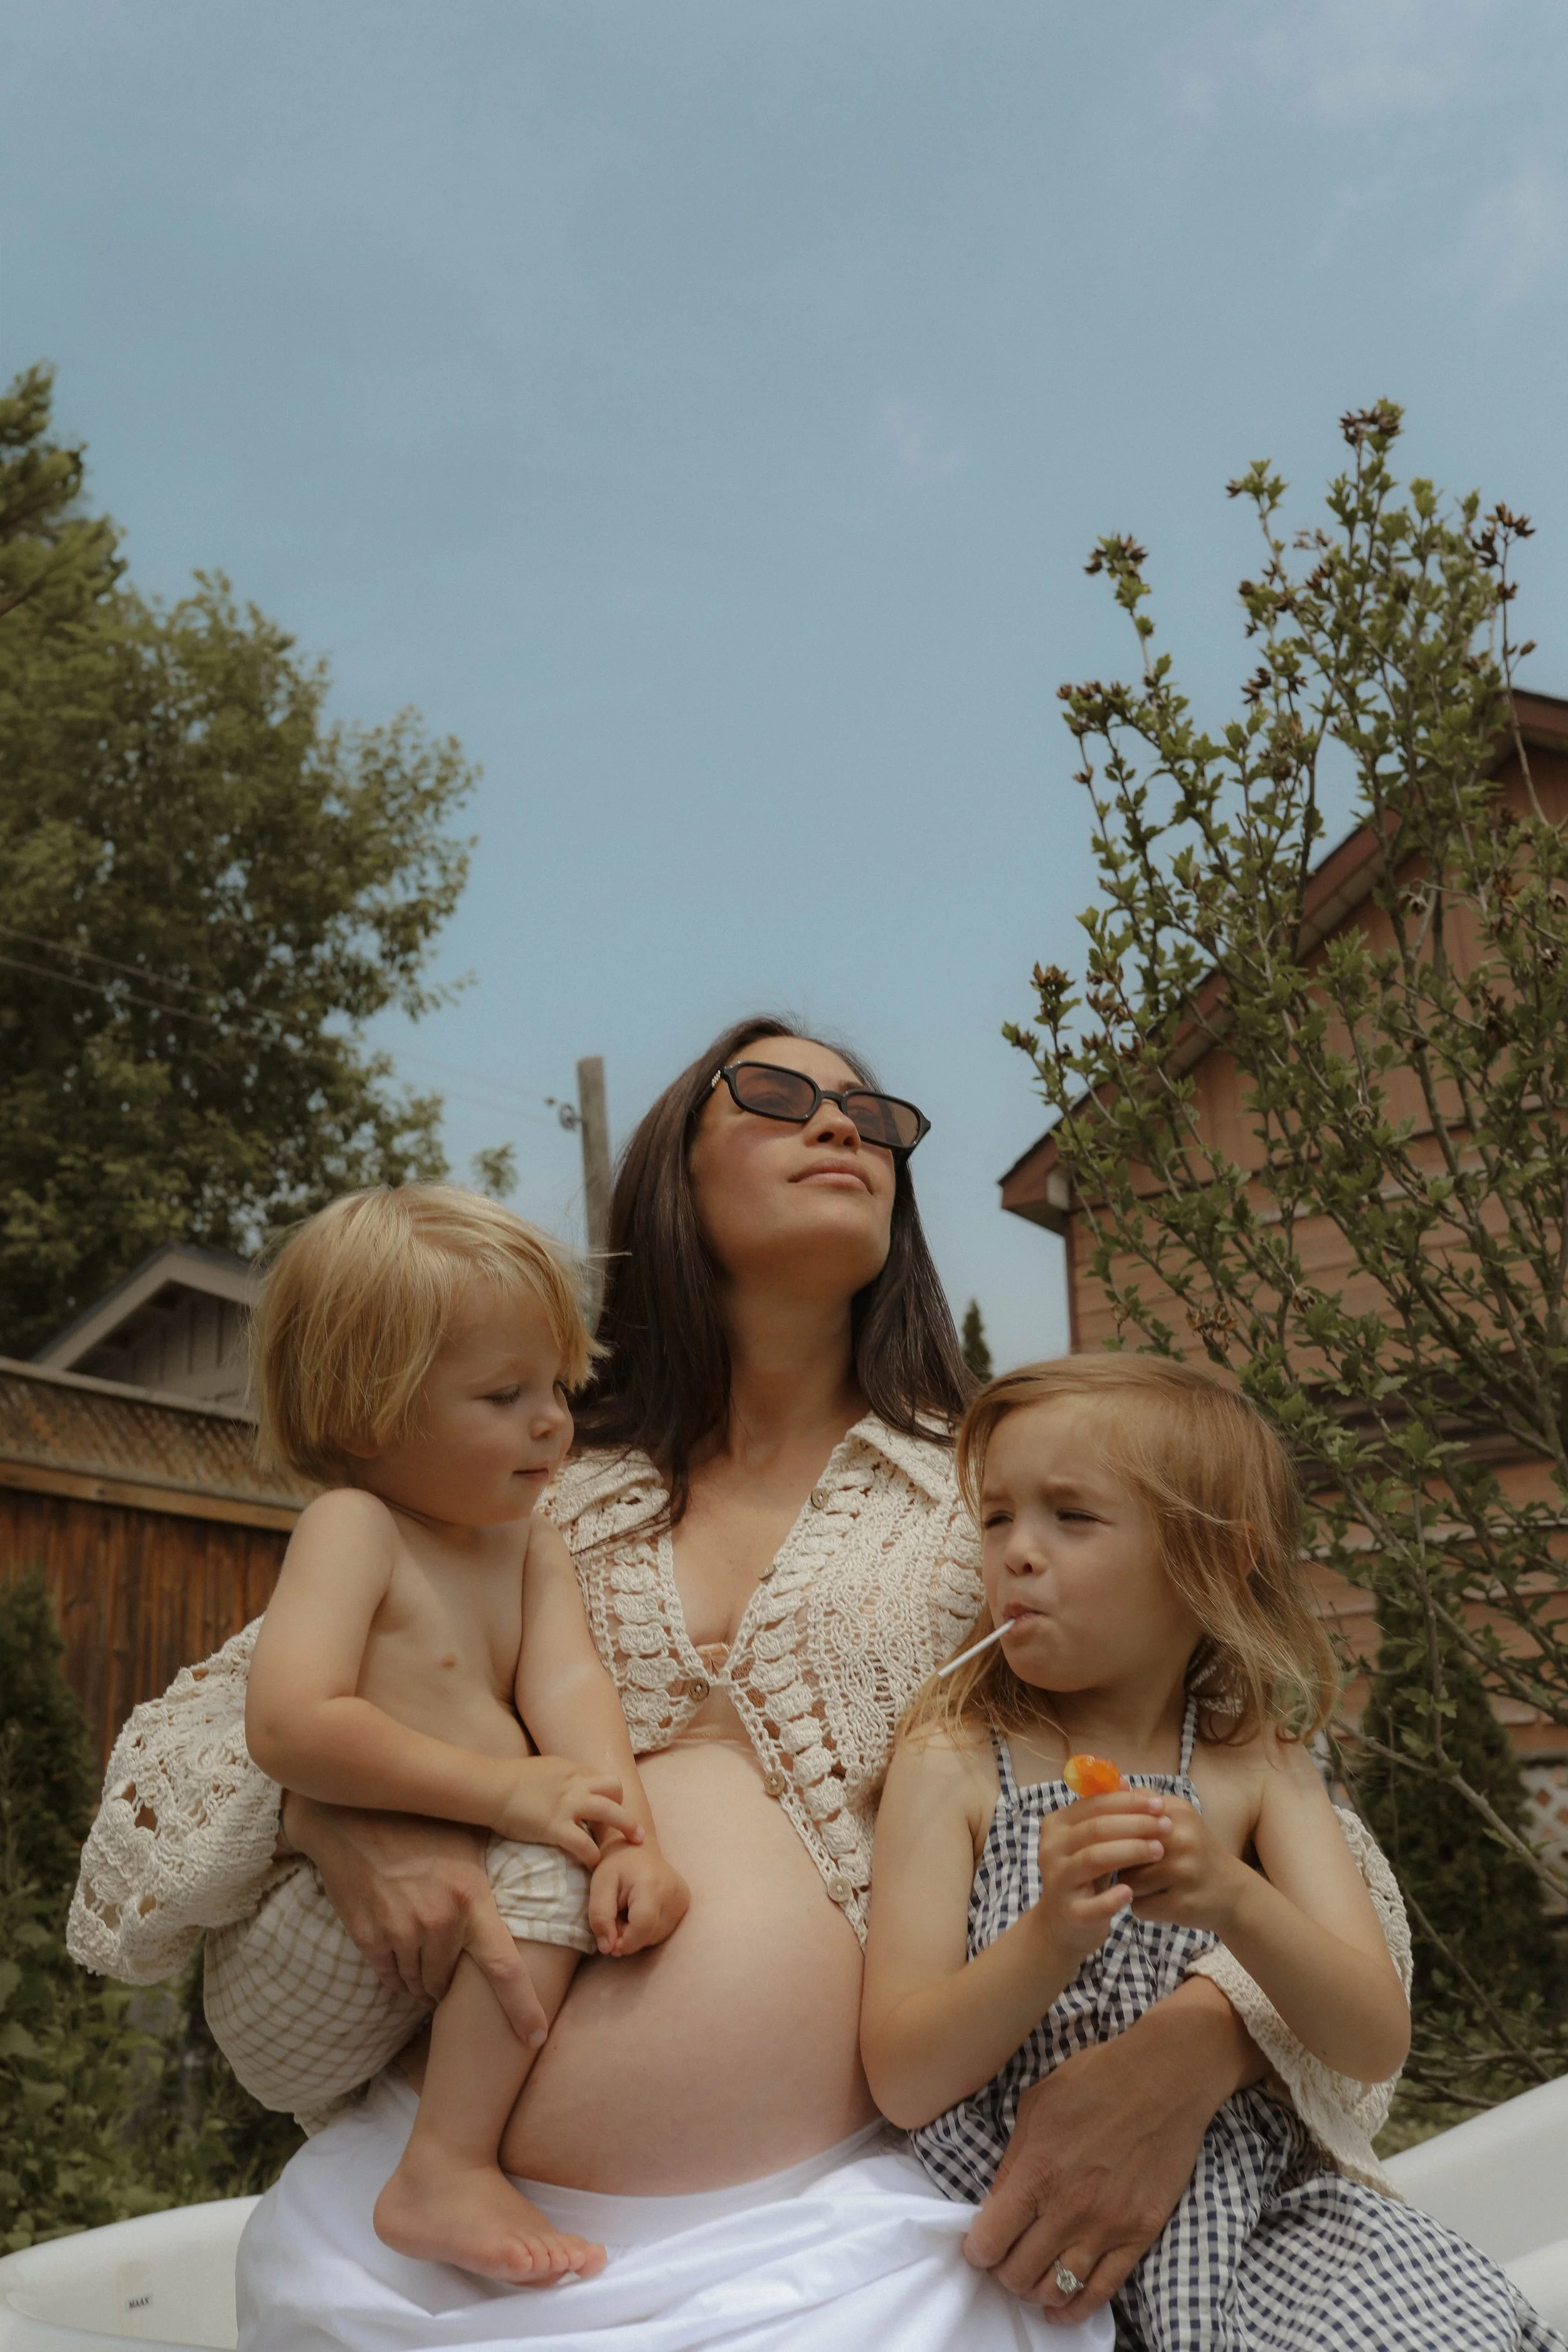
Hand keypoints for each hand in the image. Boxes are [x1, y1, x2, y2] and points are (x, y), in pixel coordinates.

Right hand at [280, 1794, 549, 2045]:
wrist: (352, 1815)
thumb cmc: (419, 1824)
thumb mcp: (468, 1842)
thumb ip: (495, 1878)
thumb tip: (538, 1893)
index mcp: (470, 1898)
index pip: (504, 1966)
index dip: (523, 2007)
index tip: (536, 2037)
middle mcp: (437, 1921)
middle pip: (451, 1984)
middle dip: (453, 1987)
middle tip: (453, 1972)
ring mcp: (399, 1932)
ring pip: (420, 1985)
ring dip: (426, 1985)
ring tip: (426, 1962)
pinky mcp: (368, 1938)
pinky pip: (391, 1978)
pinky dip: (400, 1978)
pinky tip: (402, 1960)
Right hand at [492, 1757, 645, 1866]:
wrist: (491, 1787)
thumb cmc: (508, 1779)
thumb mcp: (542, 1769)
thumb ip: (559, 1778)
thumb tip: (565, 1787)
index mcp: (571, 1770)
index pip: (601, 1780)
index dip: (608, 1797)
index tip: (612, 1813)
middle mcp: (576, 1784)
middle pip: (615, 1789)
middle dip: (627, 1809)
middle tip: (637, 1829)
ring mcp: (568, 1805)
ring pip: (610, 1813)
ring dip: (625, 1828)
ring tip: (634, 1843)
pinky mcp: (556, 1826)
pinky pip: (584, 1843)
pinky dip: (593, 1856)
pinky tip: (594, 1864)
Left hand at [587, 1840, 689, 1955]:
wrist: (638, 1849)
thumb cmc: (616, 1866)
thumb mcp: (599, 1886)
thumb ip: (600, 1917)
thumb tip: (608, 1948)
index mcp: (651, 1884)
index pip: (643, 1926)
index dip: (625, 1942)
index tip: (610, 1943)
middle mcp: (674, 1892)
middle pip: (649, 1935)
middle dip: (628, 1936)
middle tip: (616, 1917)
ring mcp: (683, 1899)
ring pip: (656, 1936)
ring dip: (638, 1934)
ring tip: (627, 1913)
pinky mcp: (685, 1904)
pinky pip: (663, 1931)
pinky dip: (648, 1929)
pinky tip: (640, 1913)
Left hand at [963, 1976, 1264, 2321]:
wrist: (1165, 2077)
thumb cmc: (1096, 2079)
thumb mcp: (1035, 2104)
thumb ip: (1013, 2159)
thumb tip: (998, 2203)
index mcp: (1037, 2171)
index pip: (989, 2241)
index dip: (977, 2250)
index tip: (979, 2244)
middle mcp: (1070, 2208)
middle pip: (1018, 2274)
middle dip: (1002, 2271)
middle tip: (1004, 2256)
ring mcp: (1108, 2226)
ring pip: (1056, 2288)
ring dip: (1034, 2288)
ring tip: (1030, 2273)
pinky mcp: (1140, 2234)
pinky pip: (1102, 2291)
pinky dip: (1075, 2308)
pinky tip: (1058, 2307)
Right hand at [1032, 1788, 1171, 1969]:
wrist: (1064, 1924)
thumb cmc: (1085, 1875)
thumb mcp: (1091, 1841)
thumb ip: (1105, 1813)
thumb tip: (1124, 1780)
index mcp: (1057, 1825)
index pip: (1094, 1804)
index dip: (1128, 1802)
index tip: (1160, 1804)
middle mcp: (1051, 1849)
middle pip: (1096, 1828)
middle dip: (1135, 1824)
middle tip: (1166, 1826)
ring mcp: (1058, 1881)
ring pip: (1094, 1858)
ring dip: (1130, 1851)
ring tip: (1159, 1851)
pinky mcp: (1069, 1912)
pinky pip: (1092, 1904)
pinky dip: (1112, 1898)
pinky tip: (1131, 1891)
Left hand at [1119, 1793, 1245, 1933]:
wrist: (1233, 1892)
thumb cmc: (1195, 1852)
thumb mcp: (1177, 1818)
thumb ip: (1145, 1802)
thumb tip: (1116, 1781)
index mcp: (1178, 1811)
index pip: (1125, 1816)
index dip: (1115, 1833)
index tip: (1118, 1841)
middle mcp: (1182, 1839)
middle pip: (1122, 1850)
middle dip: (1122, 1861)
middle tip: (1135, 1866)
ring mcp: (1184, 1873)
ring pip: (1127, 1881)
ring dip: (1131, 1886)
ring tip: (1151, 1884)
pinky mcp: (1182, 1904)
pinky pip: (1139, 1906)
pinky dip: (1143, 1906)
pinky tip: (1160, 1901)